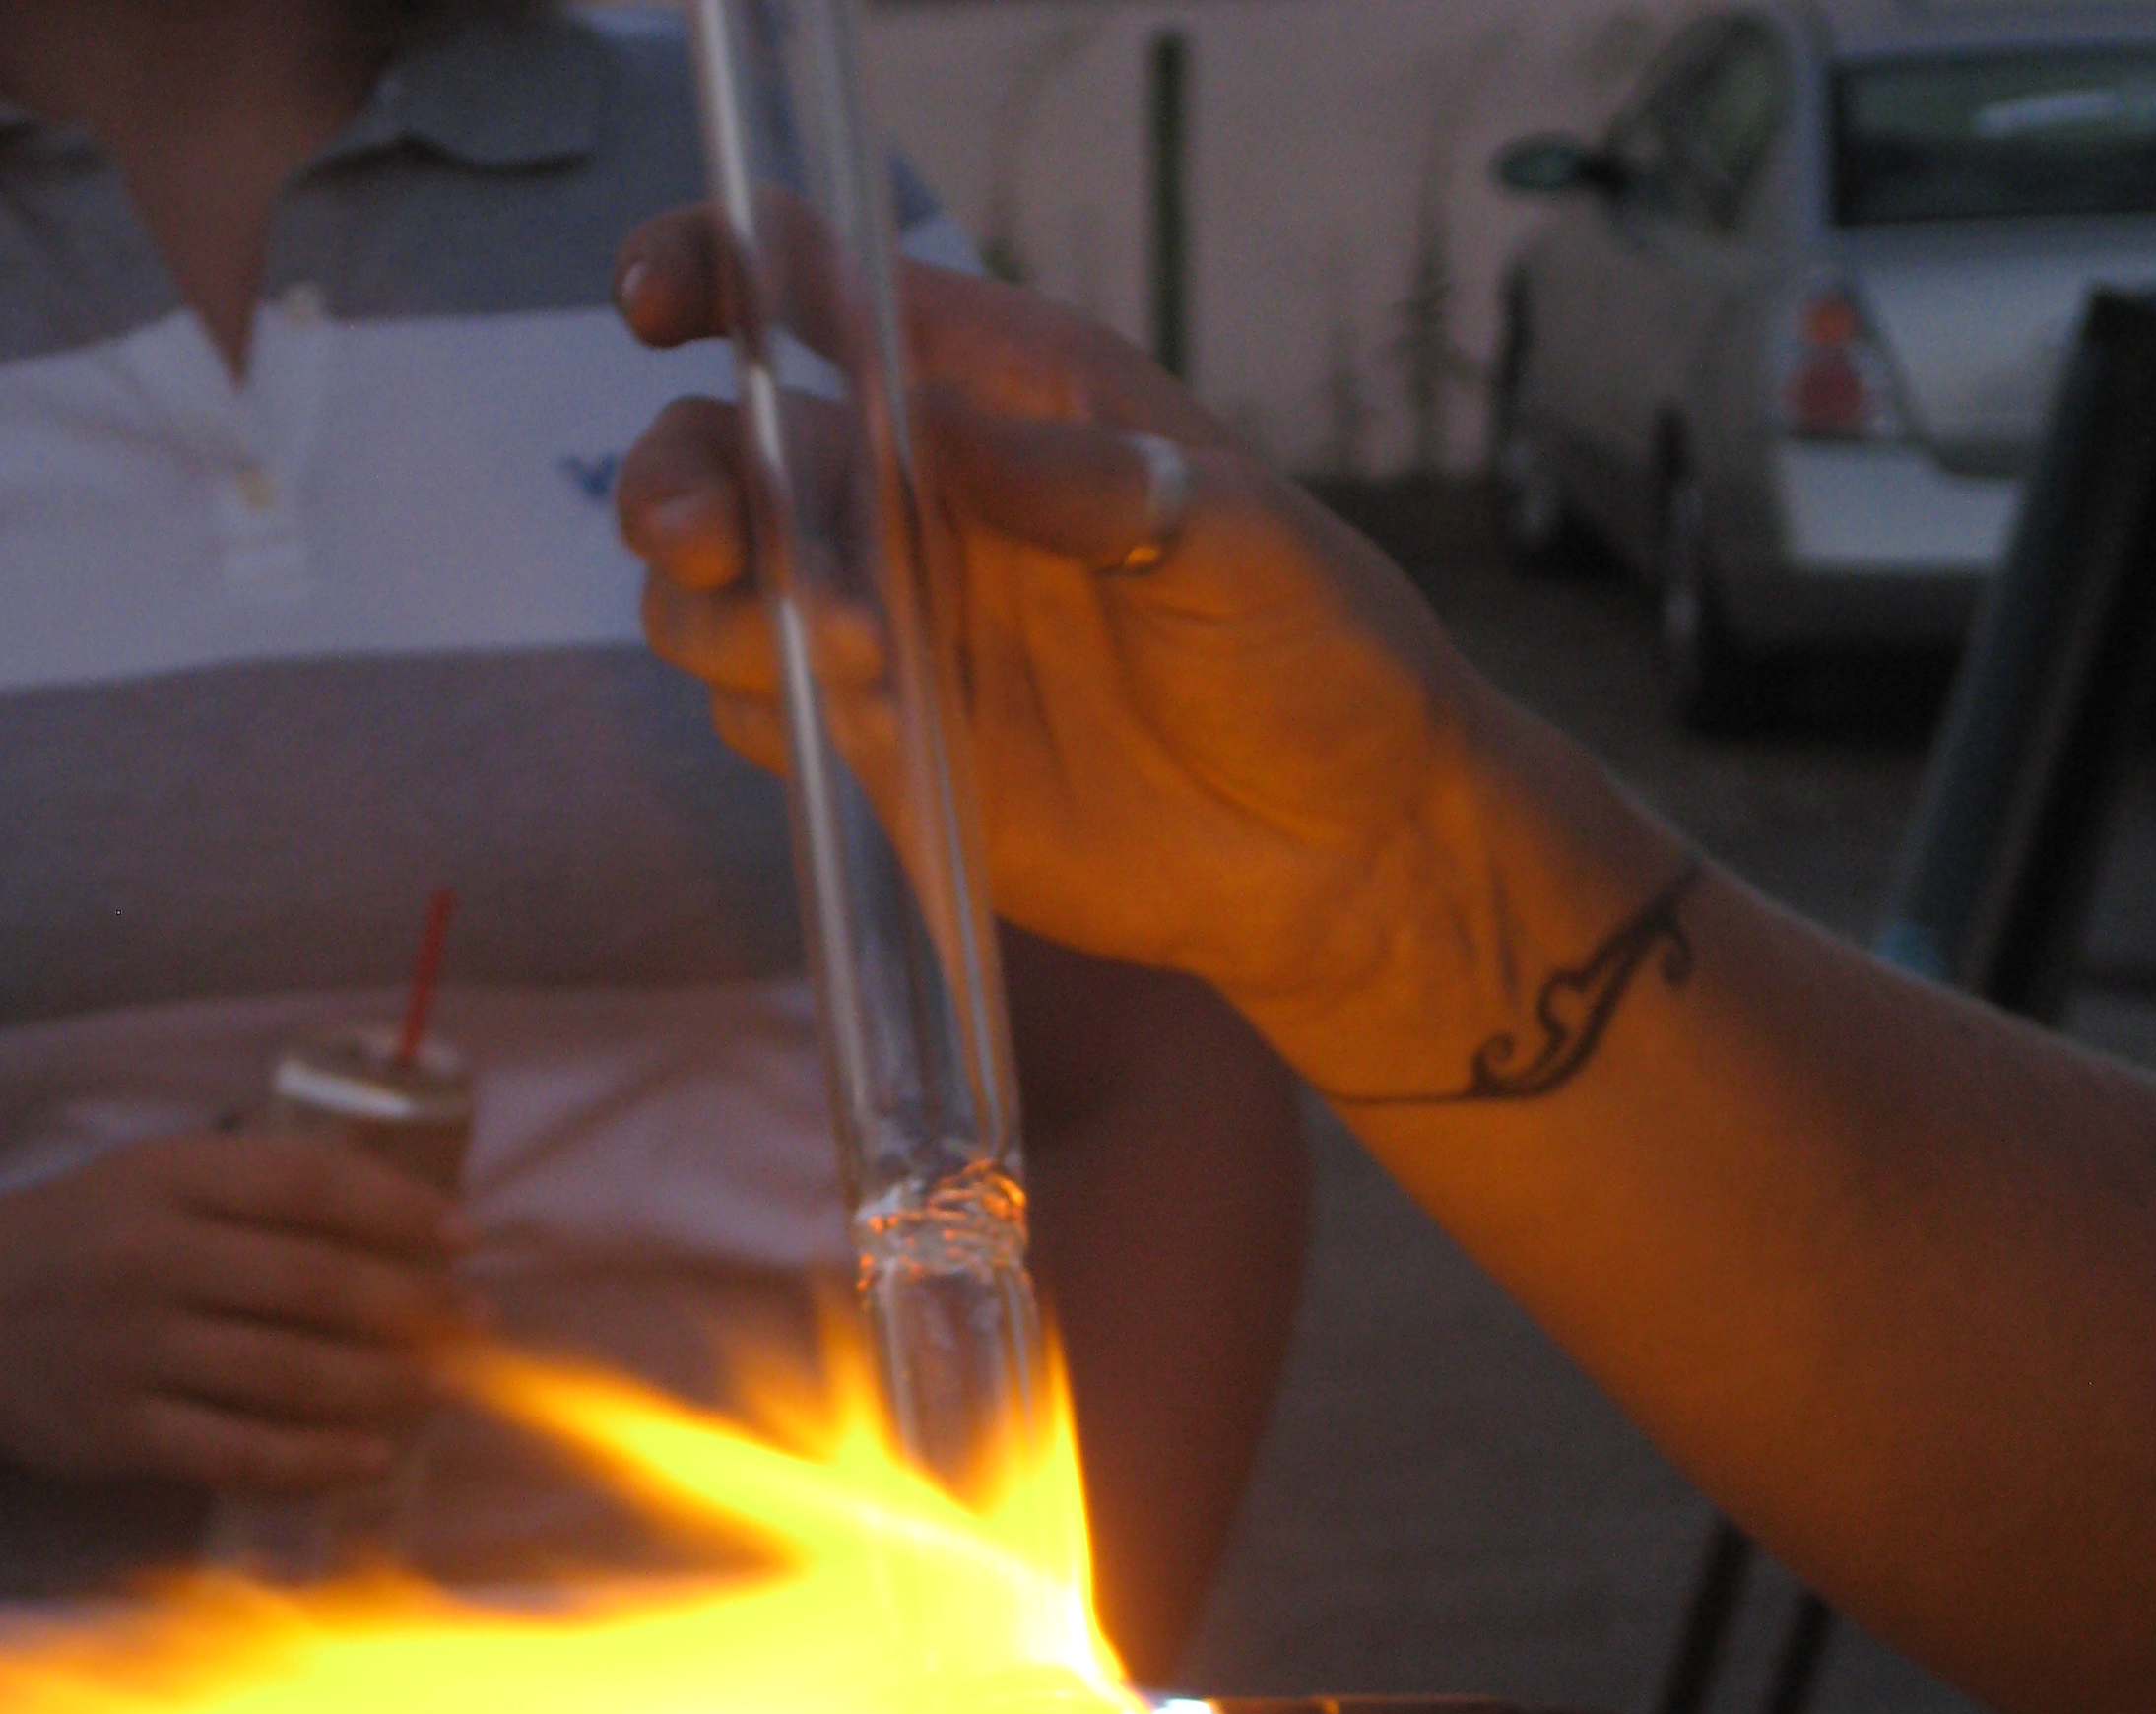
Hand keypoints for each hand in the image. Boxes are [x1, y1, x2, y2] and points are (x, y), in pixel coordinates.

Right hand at [0, 1133, 463, 1490]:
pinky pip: (239, 1452)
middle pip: (312, 1284)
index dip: (397, 1209)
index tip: (464, 1236)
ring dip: (385, 1385)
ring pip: (289, 1374)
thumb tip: (400, 1212)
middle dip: (414, 1307)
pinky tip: (374, 1455)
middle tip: (476, 1322)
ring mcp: (133, 1349)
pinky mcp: (120, 1429)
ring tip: (446, 1387)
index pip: (305, 1185)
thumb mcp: (152, 1182)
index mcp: (166, 1180)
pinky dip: (317, 1460)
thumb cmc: (87, 1242)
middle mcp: (150, 1259)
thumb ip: (256, 1190)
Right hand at [612, 220, 1493, 1092]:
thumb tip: (928, 425)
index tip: (660, 301)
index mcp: (996, 394)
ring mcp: (894, 632)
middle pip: (722, 457)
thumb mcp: (1237, 535)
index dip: (718, 272)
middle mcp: (918, 500)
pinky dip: (771, 714)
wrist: (1342, 845)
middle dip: (681, 481)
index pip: (815, 291)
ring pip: (714, 596)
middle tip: (708, 537)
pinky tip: (866, 726)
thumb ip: (1086, 477)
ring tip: (855, 648)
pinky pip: (763, 718)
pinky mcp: (890, 757)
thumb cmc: (1315, 652)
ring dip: (725, 612)